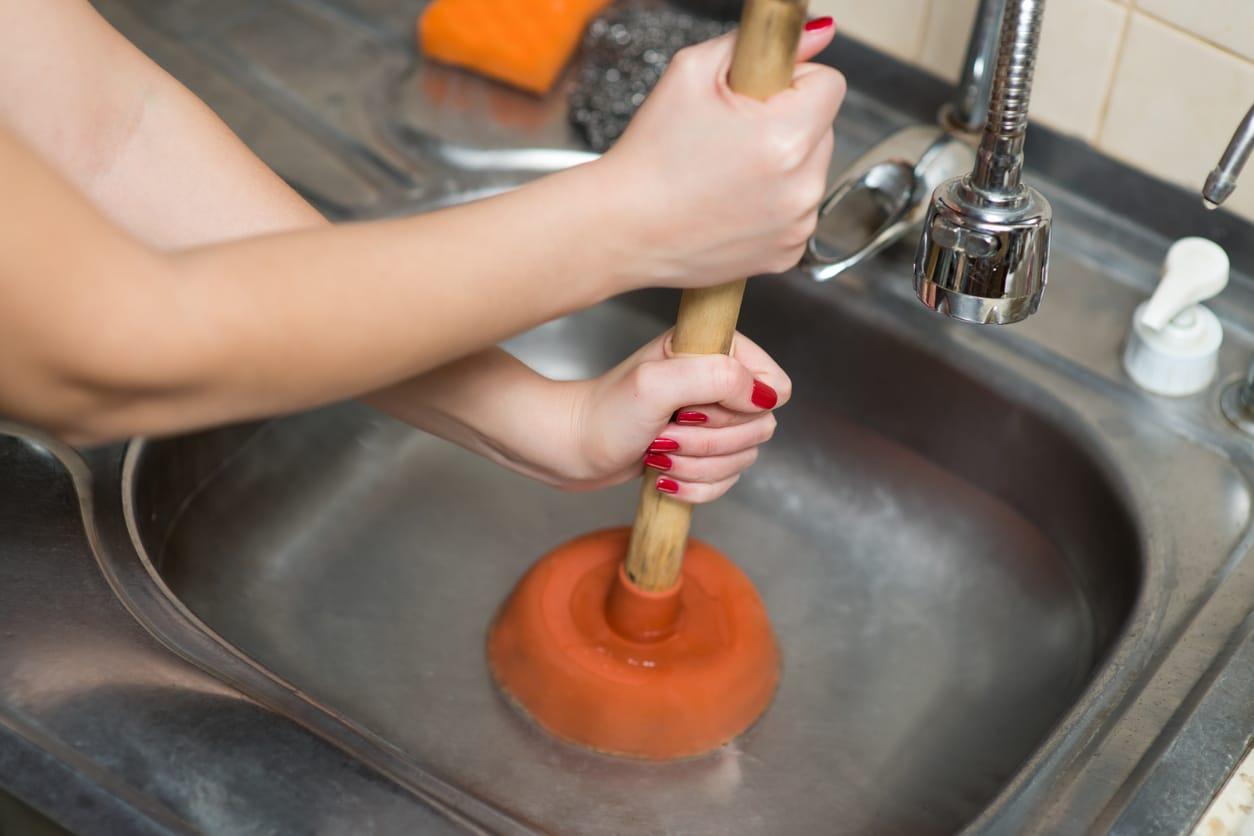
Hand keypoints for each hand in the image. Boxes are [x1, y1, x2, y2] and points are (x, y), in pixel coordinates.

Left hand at [563, 330, 790, 501]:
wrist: (568, 449)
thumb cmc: (602, 414)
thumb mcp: (656, 385)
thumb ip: (716, 377)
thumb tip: (764, 395)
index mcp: (713, 351)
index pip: (775, 384)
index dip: (745, 407)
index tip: (696, 410)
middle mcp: (717, 382)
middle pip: (760, 427)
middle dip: (711, 442)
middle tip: (666, 433)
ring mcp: (711, 420)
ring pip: (744, 458)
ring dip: (699, 465)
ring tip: (658, 452)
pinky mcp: (701, 452)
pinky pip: (727, 481)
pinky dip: (697, 486)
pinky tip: (665, 477)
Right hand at [597, 19, 844, 289]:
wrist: (622, 229)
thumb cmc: (649, 156)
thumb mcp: (691, 73)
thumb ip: (756, 44)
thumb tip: (815, 34)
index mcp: (786, 137)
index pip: (830, 84)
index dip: (791, 81)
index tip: (757, 96)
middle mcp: (802, 187)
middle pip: (823, 129)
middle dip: (786, 124)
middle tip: (730, 137)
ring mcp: (796, 226)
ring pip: (810, 172)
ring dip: (781, 166)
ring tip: (725, 174)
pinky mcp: (786, 254)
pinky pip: (796, 212)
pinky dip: (771, 206)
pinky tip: (730, 205)